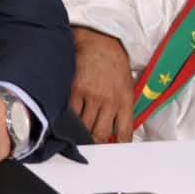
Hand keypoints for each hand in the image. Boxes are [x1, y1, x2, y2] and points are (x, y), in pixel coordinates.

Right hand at [69, 27, 134, 142]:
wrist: (99, 42)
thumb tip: (117, 133)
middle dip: (95, 143)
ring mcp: (92, 96)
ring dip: (81, 134)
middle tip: (90, 147)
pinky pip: (71, 114)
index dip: (117, 146)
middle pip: (100, 134)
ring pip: (84, 127)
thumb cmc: (114, 64)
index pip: (124, 134)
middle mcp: (109, 101)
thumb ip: (123, 109)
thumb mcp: (127, 87)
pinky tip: (67, 123)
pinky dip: (69, 121)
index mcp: (125, 101)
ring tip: (77, 138)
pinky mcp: (75, 90)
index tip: (111, 151)